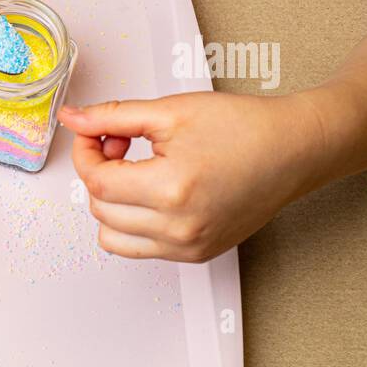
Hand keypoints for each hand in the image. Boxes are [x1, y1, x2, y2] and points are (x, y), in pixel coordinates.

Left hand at [57, 92, 324, 261]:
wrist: (294, 149)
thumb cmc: (244, 127)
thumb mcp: (170, 111)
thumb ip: (112, 116)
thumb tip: (72, 119)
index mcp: (171, 189)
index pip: (96, 182)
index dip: (85, 153)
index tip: (93, 135)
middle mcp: (178, 227)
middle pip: (100, 209)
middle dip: (99, 173)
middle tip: (122, 145)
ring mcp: (187, 247)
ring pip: (112, 236)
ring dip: (111, 203)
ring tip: (137, 173)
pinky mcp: (195, 255)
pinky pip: (139, 248)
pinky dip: (133, 223)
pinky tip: (152, 194)